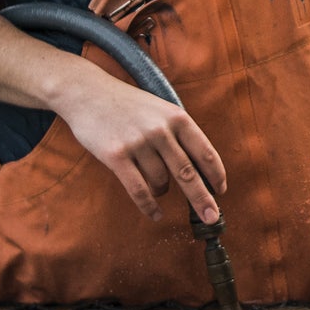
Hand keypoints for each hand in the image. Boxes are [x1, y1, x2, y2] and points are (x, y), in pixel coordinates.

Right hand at [59, 69, 225, 224]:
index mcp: (178, 118)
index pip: (205, 152)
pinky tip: (155, 214)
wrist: (88, 93)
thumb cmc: (129, 105)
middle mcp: (161, 130)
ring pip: (161, 181)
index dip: (216, 175)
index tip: (221, 191)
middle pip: (188, 173)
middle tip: (212, 217)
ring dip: (163, 192)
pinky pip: (138, 189)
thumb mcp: (161, 110)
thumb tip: (200, 169)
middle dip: (202, 198)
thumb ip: (179, 134)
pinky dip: (149, 206)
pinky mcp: (116, 155)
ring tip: (160, 190)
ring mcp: (138, 143)